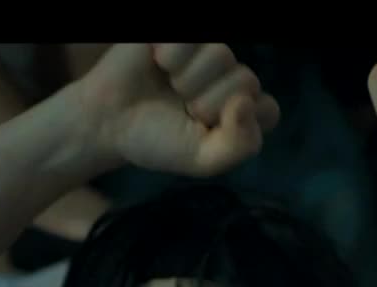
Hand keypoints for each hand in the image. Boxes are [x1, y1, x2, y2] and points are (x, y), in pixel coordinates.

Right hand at [72, 43, 280, 177]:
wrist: (107, 123)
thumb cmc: (157, 140)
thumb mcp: (202, 160)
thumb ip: (239, 144)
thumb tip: (246, 102)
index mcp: (242, 110)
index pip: (268, 110)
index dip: (238, 124)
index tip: (207, 131)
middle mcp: (230, 76)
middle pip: (247, 80)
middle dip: (208, 102)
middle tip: (183, 110)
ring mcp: (207, 51)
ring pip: (223, 54)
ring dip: (189, 80)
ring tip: (170, 87)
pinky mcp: (180, 37)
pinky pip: (192, 39)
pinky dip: (173, 56)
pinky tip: (158, 64)